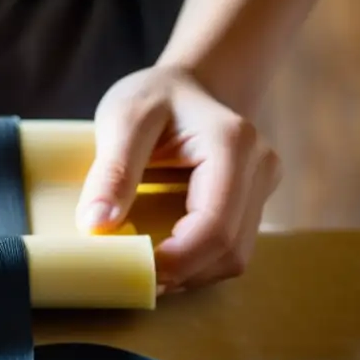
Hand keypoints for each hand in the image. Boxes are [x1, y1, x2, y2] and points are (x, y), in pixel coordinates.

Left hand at [75, 66, 280, 292]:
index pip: (214, 225)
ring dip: (190, 273)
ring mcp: (262, 187)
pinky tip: (164, 253)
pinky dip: (197, 263)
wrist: (188, 85)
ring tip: (146, 264)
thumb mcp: (122, 119)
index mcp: (233, 143)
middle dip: (181, 272)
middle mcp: (260, 167)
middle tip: (132, 274)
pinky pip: (231, 249)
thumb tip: (97, 226)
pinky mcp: (253, 203)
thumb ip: (111, 171)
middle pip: (230, 249)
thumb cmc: (154, 96)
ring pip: (234, 257)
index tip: (134, 270)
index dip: (177, 260)